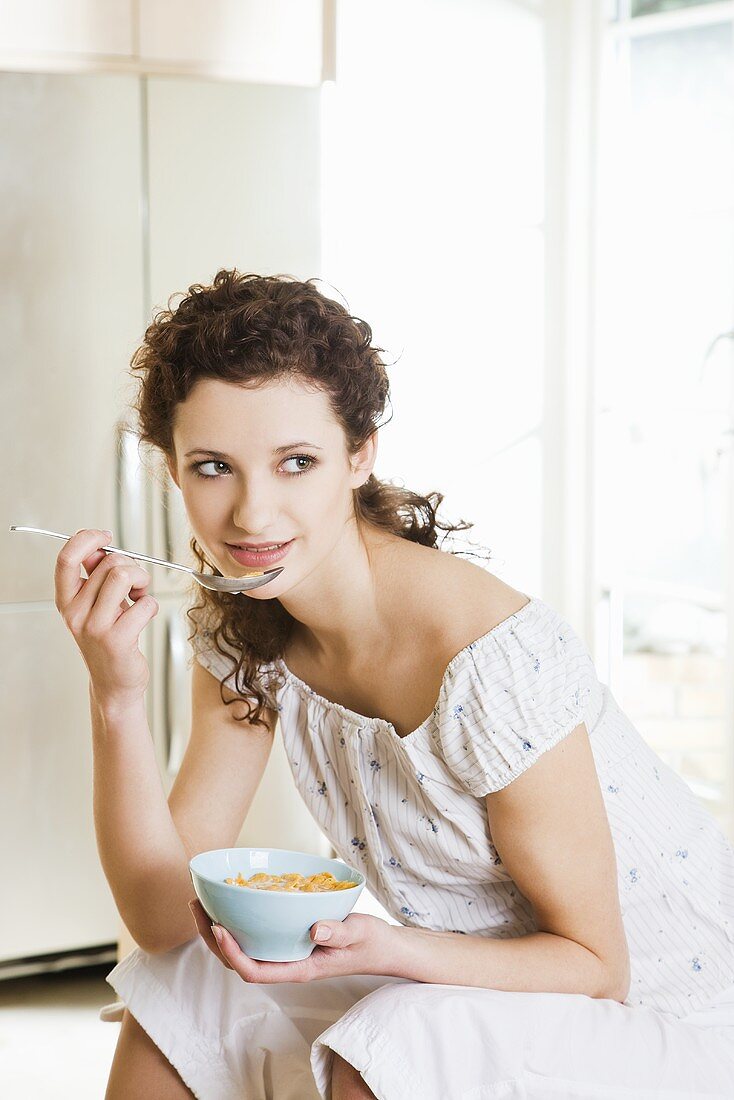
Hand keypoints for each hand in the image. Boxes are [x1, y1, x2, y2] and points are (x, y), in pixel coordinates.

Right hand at [54, 528, 157, 710]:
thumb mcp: (94, 606)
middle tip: (135, 584)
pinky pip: (145, 603)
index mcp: (66, 600)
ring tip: (140, 594)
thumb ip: (95, 576)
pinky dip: (152, 605)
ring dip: (142, 579)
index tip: (106, 536)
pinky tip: (144, 617)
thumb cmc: (109, 639)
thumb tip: (101, 546)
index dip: (87, 538)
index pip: (67, 558)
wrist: (115, 684)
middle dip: (131, 566)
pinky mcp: (117, 639)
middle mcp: (75, 613)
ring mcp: (95, 627)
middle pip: (109, 563)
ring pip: (123, 576)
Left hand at [188, 898, 395, 983]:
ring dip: (218, 931)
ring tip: (202, 903)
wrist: (381, 948)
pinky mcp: (289, 942)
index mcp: (299, 968)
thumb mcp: (359, 934)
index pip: (255, 971)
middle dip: (212, 938)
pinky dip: (238, 924)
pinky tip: (232, 904)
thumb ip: (340, 932)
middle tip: (195, 905)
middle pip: (239, 961)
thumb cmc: (370, 942)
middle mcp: (287, 964)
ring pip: (243, 950)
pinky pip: (256, 939)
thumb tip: (316, 928)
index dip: (232, 953)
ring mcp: (286, 955)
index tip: (219, 927)